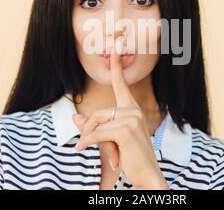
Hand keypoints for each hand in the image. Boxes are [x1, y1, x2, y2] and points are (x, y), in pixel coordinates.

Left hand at [72, 38, 167, 189]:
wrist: (147, 175)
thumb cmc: (131, 157)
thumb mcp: (110, 139)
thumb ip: (94, 127)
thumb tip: (76, 117)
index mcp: (132, 109)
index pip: (122, 84)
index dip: (117, 66)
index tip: (116, 48)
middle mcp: (133, 110)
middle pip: (98, 113)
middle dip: (88, 130)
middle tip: (84, 144)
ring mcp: (131, 119)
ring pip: (96, 123)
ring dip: (89, 138)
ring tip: (92, 150)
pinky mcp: (125, 130)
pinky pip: (97, 133)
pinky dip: (87, 142)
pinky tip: (83, 149)